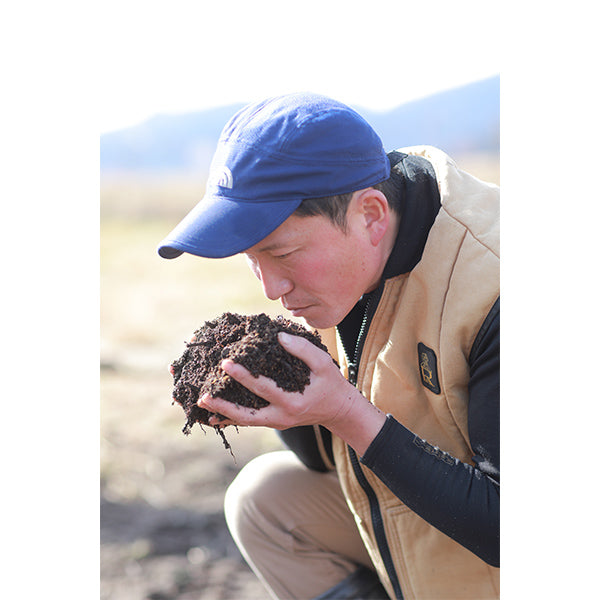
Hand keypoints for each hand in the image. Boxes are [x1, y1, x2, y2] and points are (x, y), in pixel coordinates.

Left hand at [198, 332, 385, 454]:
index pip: (264, 388)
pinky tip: (214, 414)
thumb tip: (279, 336)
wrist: (338, 410)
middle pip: (247, 415)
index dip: (244, 376)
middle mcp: (282, 417)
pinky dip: (231, 418)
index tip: (225, 363)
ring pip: (245, 422)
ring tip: (202, 403)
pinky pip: (249, 421)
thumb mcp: (323, 364)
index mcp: (293, 402)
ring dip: (222, 414)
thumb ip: (303, 349)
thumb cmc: (330, 383)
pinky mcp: (273, 422)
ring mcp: (276, 422)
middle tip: (204, 395)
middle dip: (224, 405)